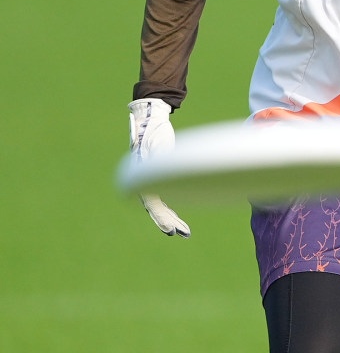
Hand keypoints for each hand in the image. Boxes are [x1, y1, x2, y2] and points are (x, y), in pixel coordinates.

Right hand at [128, 99, 190, 236]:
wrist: (151, 118)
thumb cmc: (155, 131)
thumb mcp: (159, 145)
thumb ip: (161, 158)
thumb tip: (163, 168)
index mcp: (142, 175)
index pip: (151, 202)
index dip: (160, 216)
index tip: (170, 230)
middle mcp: (144, 180)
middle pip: (155, 206)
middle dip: (168, 221)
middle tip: (181, 234)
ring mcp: (148, 180)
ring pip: (158, 204)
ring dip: (170, 218)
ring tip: (184, 232)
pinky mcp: (156, 177)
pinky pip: (162, 197)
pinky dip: (170, 209)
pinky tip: (178, 220)